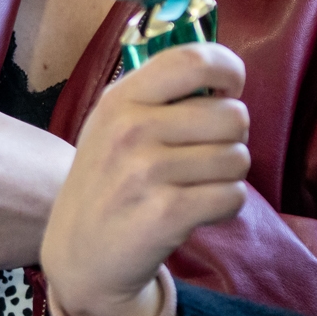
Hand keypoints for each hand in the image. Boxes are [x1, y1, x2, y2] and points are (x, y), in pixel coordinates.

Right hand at [40, 43, 250, 315]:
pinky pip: (232, 196)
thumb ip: (161, 95)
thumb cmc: (109, 182)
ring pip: (237, 158)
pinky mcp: (166, 213)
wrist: (79, 255)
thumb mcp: (114, 125)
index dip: (228, 69)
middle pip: (232, 116)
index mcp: (120, 98)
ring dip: (228, 176)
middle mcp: (131, 129)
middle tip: (206, 154)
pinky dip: (225, 206)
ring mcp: (146, 172)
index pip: (192, 60)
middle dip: (232, 138)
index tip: (231, 89)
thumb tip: (226, 77)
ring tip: (197, 185)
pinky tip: (198, 211)